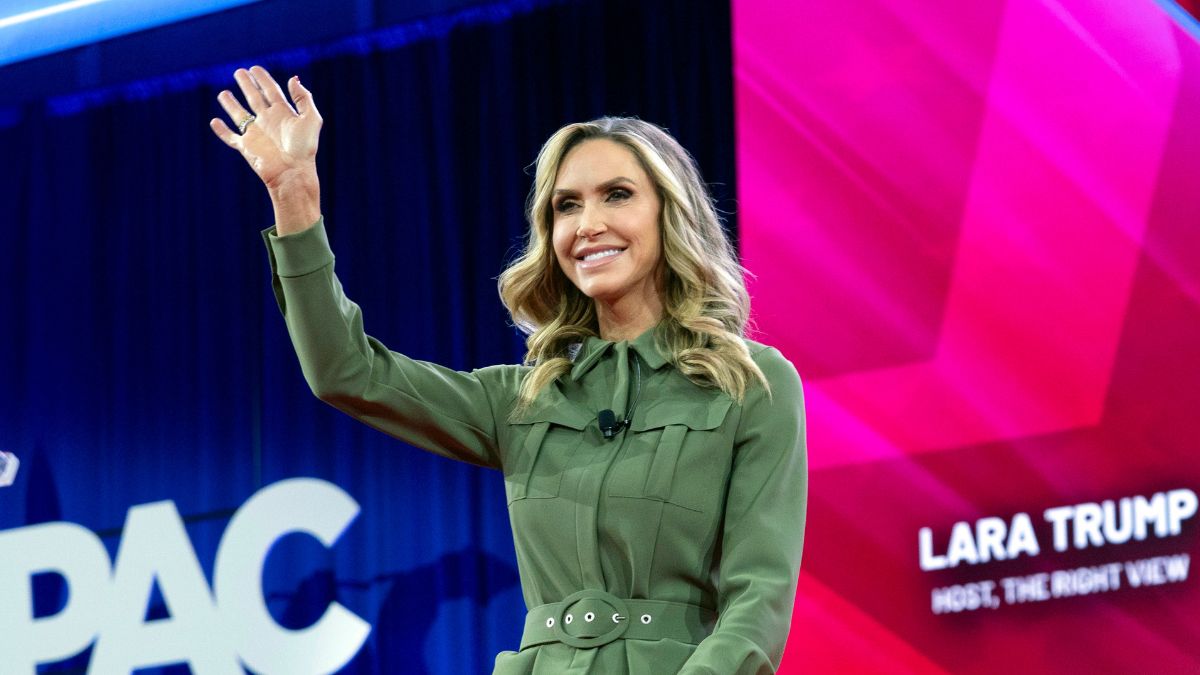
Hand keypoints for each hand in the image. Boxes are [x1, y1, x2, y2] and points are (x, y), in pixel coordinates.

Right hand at [210, 66, 321, 232]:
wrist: (293, 172)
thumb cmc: (304, 148)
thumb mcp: (311, 119)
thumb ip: (303, 98)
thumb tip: (293, 78)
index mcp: (283, 113)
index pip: (271, 91)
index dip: (263, 79)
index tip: (255, 68)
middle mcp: (268, 121)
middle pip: (254, 98)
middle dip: (247, 85)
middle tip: (239, 72)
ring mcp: (256, 133)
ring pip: (240, 115)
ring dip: (231, 104)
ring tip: (223, 94)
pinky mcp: (246, 147)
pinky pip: (230, 137)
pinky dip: (221, 130)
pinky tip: (214, 122)